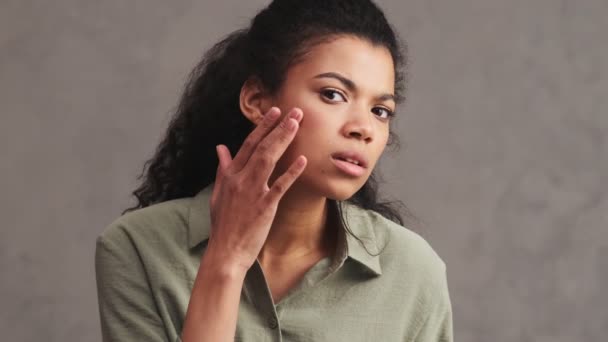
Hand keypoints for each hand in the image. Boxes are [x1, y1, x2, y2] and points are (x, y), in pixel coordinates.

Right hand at [206, 107, 305, 272]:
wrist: (226, 251)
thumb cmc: (223, 225)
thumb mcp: (217, 193)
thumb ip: (222, 169)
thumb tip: (220, 148)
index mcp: (229, 175)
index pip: (247, 144)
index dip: (262, 127)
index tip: (274, 112)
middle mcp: (240, 179)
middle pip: (261, 146)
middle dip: (277, 126)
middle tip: (294, 111)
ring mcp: (252, 192)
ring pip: (269, 158)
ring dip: (284, 138)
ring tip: (297, 124)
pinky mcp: (264, 206)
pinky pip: (281, 185)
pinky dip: (291, 172)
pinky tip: (303, 159)